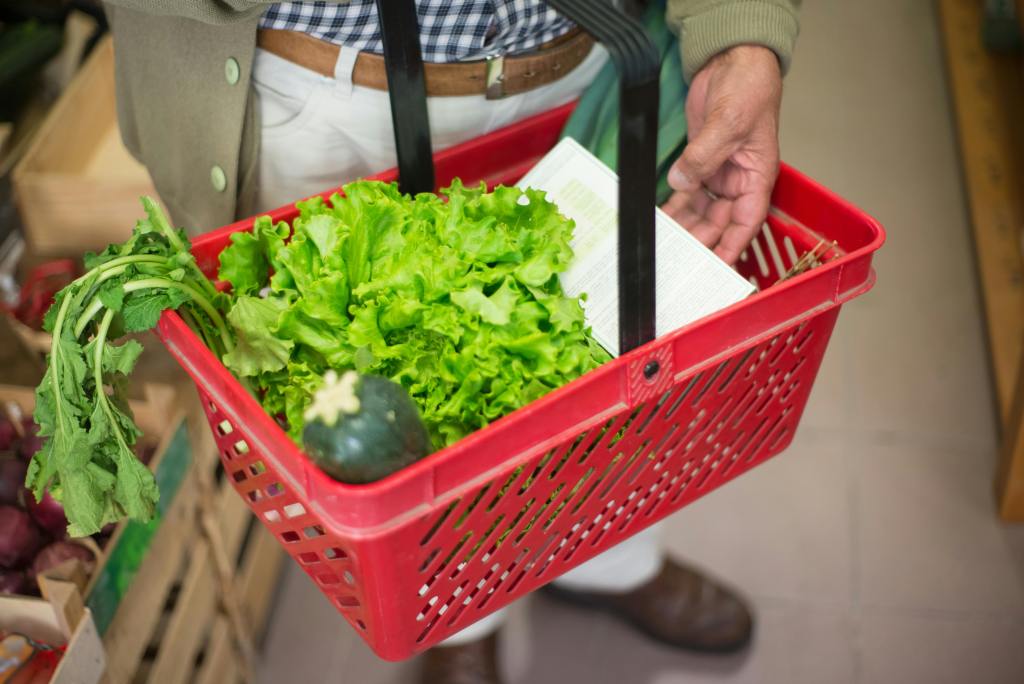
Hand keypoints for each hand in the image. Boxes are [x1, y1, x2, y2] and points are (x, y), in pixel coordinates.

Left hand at [661, 45, 782, 264]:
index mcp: (757, 177)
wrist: (732, 61)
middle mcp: (739, 180)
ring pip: (701, 212)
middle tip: (678, 260)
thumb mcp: (730, 123)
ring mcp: (718, 173)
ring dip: (684, 227)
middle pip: (719, 222)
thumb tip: (683, 181)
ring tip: (665, 246)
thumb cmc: (749, 88)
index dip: (731, 247)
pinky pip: (687, 193)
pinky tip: (660, 221)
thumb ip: (704, 156)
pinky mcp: (700, 163)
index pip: (745, 222)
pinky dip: (675, 207)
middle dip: (700, 241)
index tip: (716, 268)